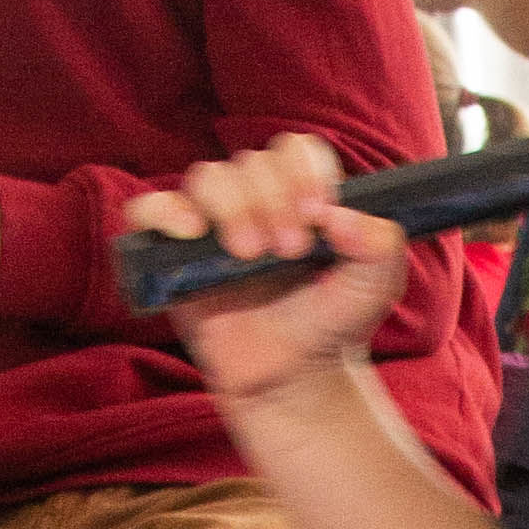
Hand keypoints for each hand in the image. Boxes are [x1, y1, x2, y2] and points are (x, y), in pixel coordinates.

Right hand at [126, 134, 406, 410]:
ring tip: (250, 256)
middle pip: (251, 161)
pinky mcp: (170, 254)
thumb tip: (341, 218)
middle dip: (274, 199)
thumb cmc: (333, 324)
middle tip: (290, 250)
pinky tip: (191, 232)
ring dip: (232, 207)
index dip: (304, 172)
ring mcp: (210, 224)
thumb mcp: (375, 286)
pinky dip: (164, 211)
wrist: (296, 378)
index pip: (295, 150)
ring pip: (207, 177)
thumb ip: (381, 245)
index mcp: (301, 195)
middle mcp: (254, 200)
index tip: (318, 216)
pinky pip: (147, 210)